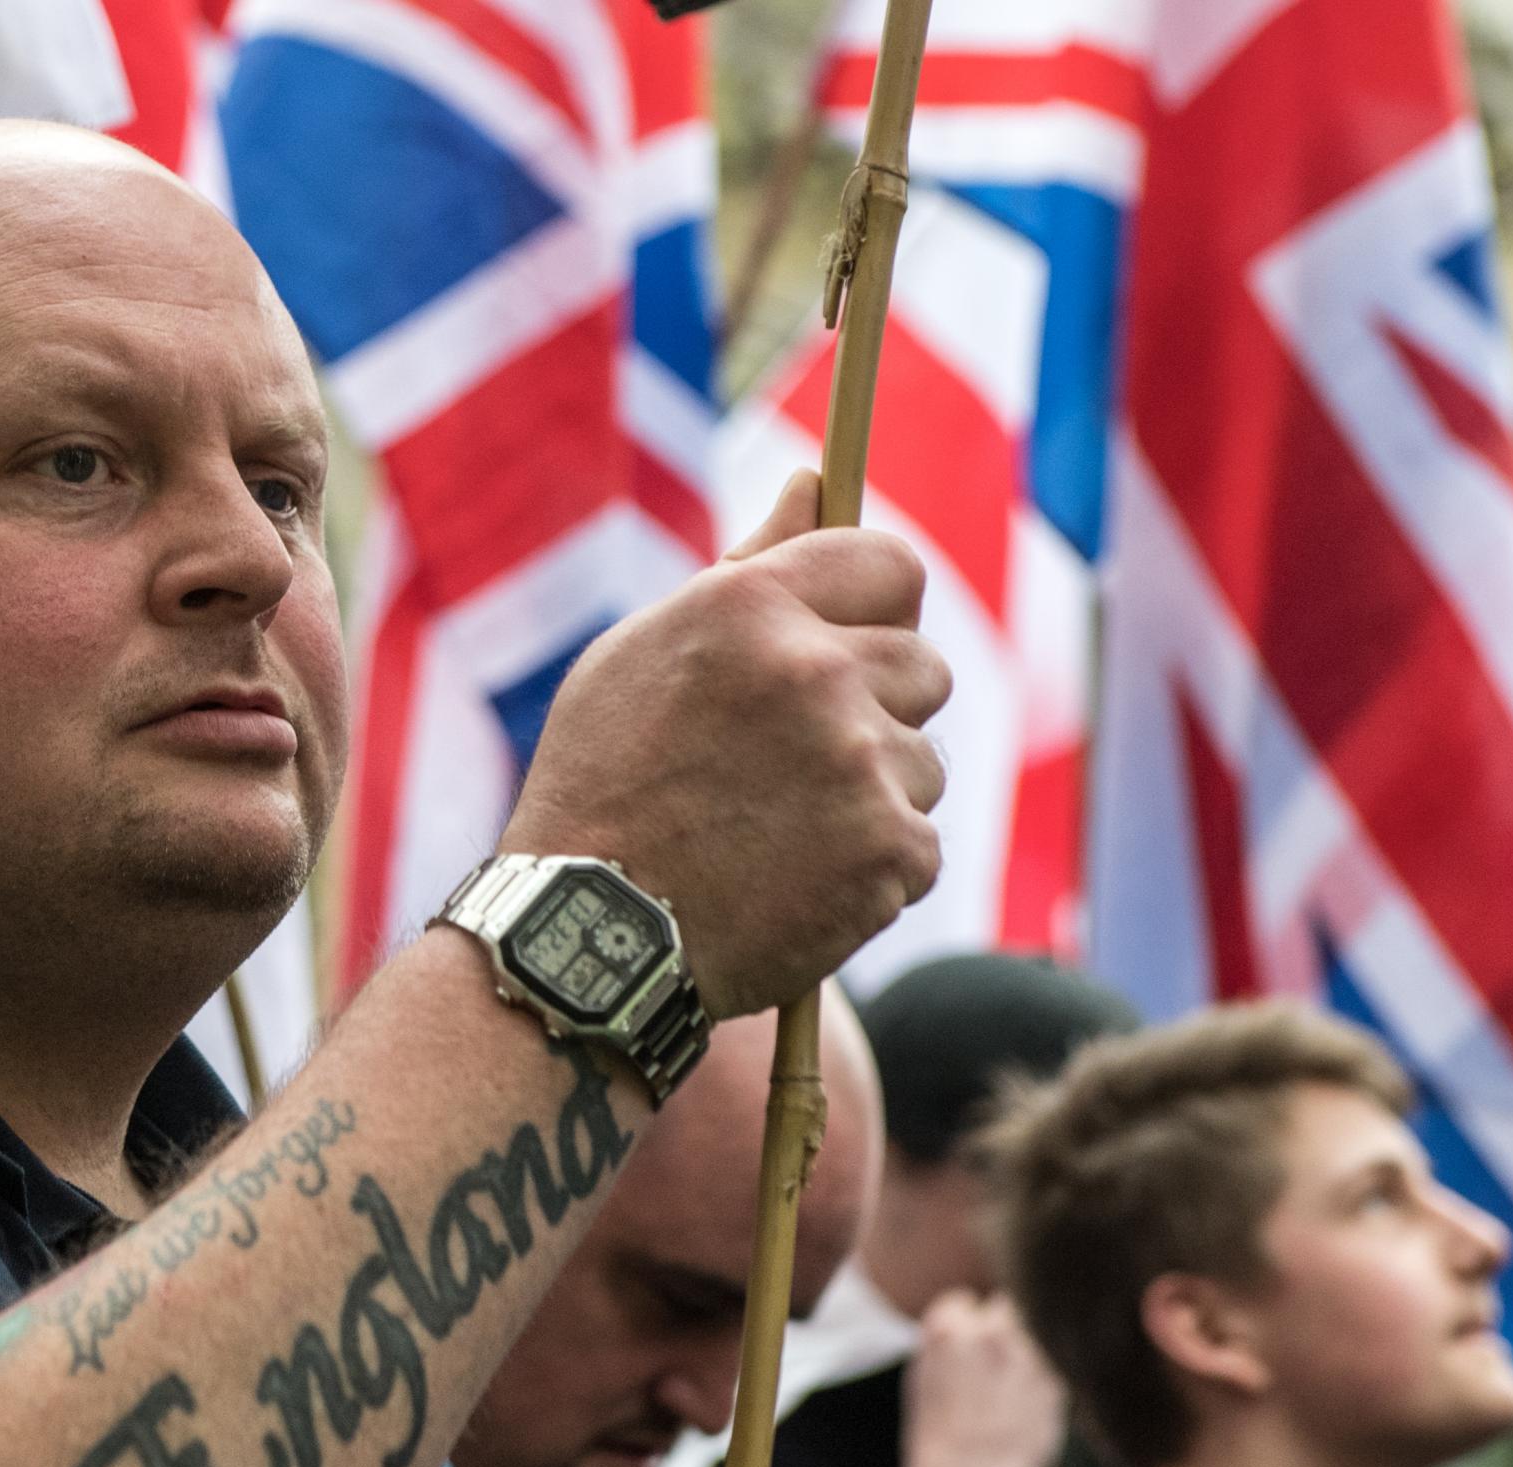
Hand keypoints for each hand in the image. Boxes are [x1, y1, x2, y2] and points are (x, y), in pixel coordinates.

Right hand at [502, 470, 949, 1016]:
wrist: (589, 939)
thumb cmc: (602, 788)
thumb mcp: (644, 655)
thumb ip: (746, 569)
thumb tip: (817, 480)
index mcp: (751, 608)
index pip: (891, 568)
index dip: (873, 613)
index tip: (846, 652)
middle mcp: (814, 673)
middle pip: (924, 668)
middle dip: (875, 711)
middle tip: (792, 768)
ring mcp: (859, 765)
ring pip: (921, 763)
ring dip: (871, 796)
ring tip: (778, 835)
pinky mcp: (887, 852)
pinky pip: (917, 845)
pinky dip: (869, 872)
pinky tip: (794, 885)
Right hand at [898, 1291, 1067, 1466]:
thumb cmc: (939, 1433)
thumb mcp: (921, 1376)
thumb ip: (943, 1339)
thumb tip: (964, 1316)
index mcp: (946, 1332)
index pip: (963, 1302)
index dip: (965, 1323)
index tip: (967, 1343)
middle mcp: (987, 1336)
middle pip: (1007, 1304)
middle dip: (1003, 1324)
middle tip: (999, 1355)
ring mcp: (1024, 1356)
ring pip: (1039, 1325)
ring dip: (1032, 1343)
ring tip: (1020, 1374)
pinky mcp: (1054, 1381)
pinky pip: (1057, 1358)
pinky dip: (1050, 1368)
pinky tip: (1033, 1392)